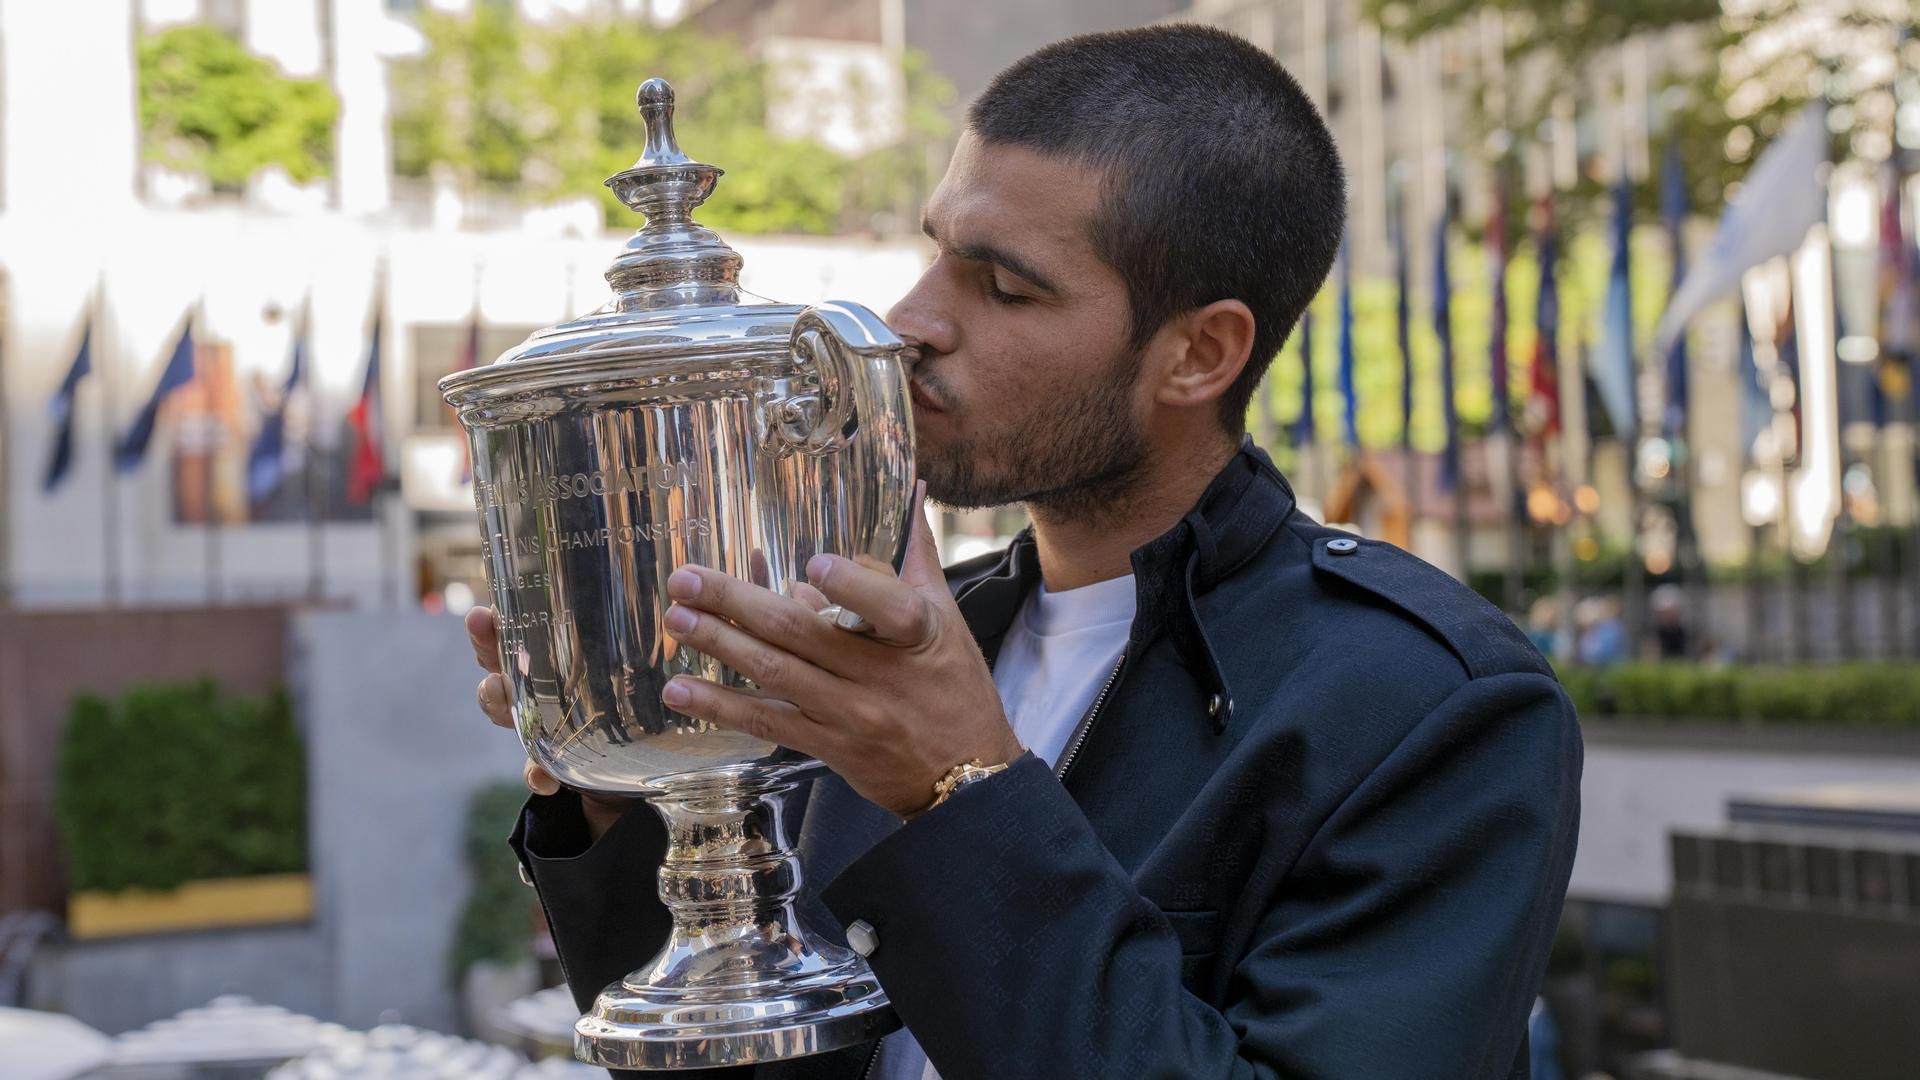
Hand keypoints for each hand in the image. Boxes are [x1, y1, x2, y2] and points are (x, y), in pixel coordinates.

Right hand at [467, 606, 632, 839]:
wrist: (641, 755)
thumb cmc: (633, 691)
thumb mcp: (635, 655)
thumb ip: (640, 626)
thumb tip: (671, 577)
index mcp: (549, 660)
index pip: (511, 639)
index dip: (489, 630)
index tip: (482, 616)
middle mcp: (538, 692)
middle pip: (499, 677)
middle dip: (491, 671)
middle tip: (497, 675)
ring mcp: (543, 726)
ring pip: (509, 717)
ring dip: (501, 710)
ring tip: (504, 701)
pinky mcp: (558, 765)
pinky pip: (538, 770)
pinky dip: (537, 774)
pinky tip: (543, 779)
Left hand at [659, 482, 1022, 817]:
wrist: (964, 774)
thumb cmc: (954, 685)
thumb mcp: (946, 617)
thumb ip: (916, 555)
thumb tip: (908, 490)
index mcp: (917, 634)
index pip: (889, 607)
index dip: (852, 586)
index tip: (812, 563)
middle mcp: (880, 674)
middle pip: (804, 634)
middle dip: (737, 603)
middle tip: (686, 579)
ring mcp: (850, 713)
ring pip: (777, 675)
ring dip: (720, 646)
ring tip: (676, 620)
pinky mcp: (828, 745)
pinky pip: (769, 723)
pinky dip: (722, 706)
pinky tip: (682, 690)